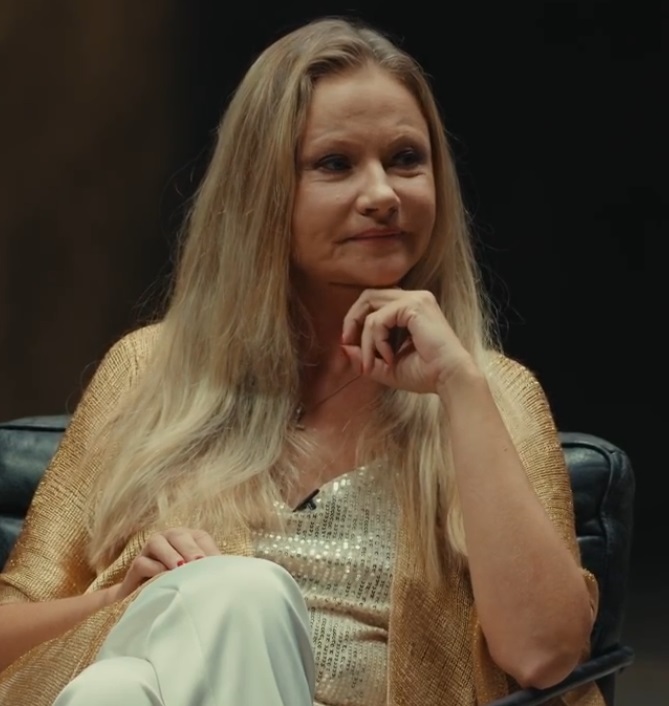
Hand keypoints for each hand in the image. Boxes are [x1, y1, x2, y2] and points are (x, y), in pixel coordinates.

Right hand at [108, 528, 220, 602]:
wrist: (151, 603)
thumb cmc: (182, 588)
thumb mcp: (199, 578)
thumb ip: (213, 573)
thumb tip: (236, 576)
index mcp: (189, 539)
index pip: (201, 537)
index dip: (209, 549)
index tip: (217, 564)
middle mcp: (169, 539)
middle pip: (180, 535)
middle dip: (190, 549)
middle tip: (199, 564)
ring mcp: (150, 551)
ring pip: (157, 542)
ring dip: (169, 554)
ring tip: (179, 568)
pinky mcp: (135, 566)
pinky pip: (141, 562)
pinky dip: (152, 569)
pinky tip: (160, 579)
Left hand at [341, 289, 476, 393]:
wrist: (450, 379)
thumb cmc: (425, 374)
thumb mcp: (386, 366)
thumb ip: (365, 355)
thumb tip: (342, 347)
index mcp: (410, 307)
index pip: (374, 301)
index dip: (356, 319)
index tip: (348, 343)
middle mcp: (414, 298)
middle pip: (368, 296)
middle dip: (352, 319)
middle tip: (346, 342)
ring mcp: (415, 299)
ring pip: (370, 308)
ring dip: (364, 339)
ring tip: (372, 363)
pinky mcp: (414, 306)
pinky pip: (379, 319)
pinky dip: (376, 341)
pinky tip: (389, 358)